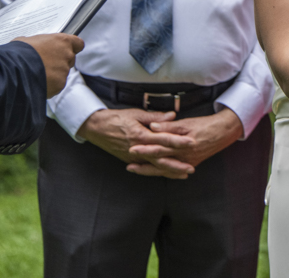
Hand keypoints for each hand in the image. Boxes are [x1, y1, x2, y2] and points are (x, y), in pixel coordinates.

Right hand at [15, 33, 83, 97]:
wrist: (14, 70)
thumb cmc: (19, 53)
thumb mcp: (29, 40)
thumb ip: (41, 43)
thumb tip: (37, 46)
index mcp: (62, 41)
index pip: (78, 44)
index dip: (72, 47)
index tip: (67, 50)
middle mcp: (67, 55)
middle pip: (70, 59)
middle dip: (60, 62)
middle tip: (46, 64)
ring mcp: (64, 71)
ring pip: (62, 73)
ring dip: (53, 74)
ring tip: (38, 74)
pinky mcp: (59, 85)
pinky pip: (56, 85)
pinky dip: (49, 85)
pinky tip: (37, 82)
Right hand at [76, 108, 195, 178]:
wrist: (96, 128)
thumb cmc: (117, 118)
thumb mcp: (136, 114)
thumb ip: (155, 117)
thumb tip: (172, 115)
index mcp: (140, 135)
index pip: (163, 139)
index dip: (178, 141)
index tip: (191, 142)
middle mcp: (138, 149)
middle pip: (160, 159)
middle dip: (177, 164)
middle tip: (191, 167)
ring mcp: (133, 157)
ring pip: (154, 167)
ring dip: (169, 171)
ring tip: (183, 174)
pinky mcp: (130, 161)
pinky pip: (146, 168)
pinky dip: (157, 171)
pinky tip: (167, 174)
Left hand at [127, 108, 244, 176]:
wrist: (223, 132)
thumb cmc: (205, 125)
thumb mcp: (187, 122)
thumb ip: (169, 126)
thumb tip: (153, 127)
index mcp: (182, 144)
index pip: (159, 148)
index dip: (145, 149)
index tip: (132, 149)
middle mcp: (184, 156)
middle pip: (159, 162)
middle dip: (143, 164)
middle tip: (128, 165)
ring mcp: (188, 162)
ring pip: (165, 169)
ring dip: (150, 171)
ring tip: (135, 170)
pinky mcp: (191, 164)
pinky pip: (174, 171)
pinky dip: (163, 173)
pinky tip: (154, 173)